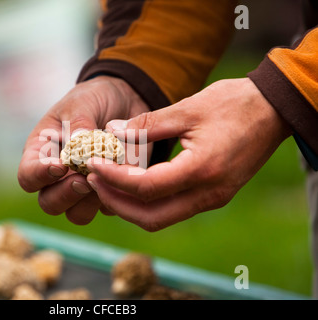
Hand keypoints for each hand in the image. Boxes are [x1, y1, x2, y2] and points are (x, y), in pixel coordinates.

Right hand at [18, 76, 149, 224]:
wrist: (126, 100)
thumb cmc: (94, 99)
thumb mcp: (82, 103)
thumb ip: (78, 124)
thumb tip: (77, 146)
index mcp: (41, 154)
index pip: (27, 177)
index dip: (39, 176)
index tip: (60, 166)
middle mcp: (58, 177)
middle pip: (49, 203)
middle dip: (65, 195)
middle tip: (83, 180)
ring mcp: (83, 187)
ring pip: (77, 214)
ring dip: (89, 202)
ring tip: (103, 179)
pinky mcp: (109, 191)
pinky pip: (108, 207)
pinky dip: (115, 195)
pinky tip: (123, 176)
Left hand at [86, 78, 291, 230]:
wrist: (273, 110)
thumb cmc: (234, 104)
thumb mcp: (187, 109)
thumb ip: (146, 124)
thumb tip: (110, 131)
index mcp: (201, 169)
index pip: (145, 187)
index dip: (113, 178)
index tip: (91, 164)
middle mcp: (208, 193)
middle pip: (150, 217)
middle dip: (116, 203)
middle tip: (93, 180)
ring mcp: (213, 198)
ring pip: (160, 218)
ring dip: (129, 206)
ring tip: (106, 182)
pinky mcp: (213, 195)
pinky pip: (173, 209)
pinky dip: (147, 202)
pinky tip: (131, 183)